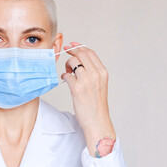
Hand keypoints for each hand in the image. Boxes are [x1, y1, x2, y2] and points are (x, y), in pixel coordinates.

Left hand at [61, 42, 115, 156]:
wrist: (97, 121)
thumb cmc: (96, 105)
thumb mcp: (99, 84)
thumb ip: (92, 72)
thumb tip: (79, 61)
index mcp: (102, 72)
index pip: (90, 52)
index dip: (79, 47)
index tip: (71, 45)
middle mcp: (96, 74)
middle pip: (81, 54)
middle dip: (71, 51)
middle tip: (65, 52)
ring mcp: (86, 81)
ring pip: (73, 62)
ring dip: (67, 65)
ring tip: (68, 72)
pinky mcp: (77, 88)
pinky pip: (66, 74)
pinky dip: (64, 76)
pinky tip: (65, 80)